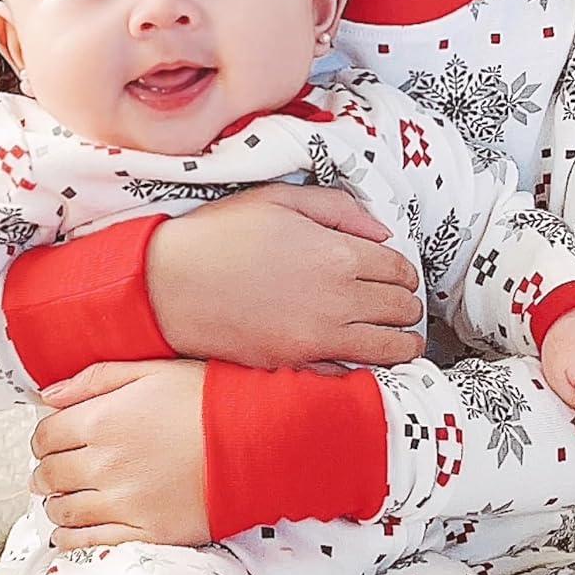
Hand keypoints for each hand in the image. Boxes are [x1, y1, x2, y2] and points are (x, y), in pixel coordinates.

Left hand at [30, 361, 209, 548]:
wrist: (257, 440)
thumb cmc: (210, 401)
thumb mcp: (153, 371)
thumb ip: (96, 379)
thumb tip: (50, 394)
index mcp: (103, 421)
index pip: (46, 435)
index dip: (43, 437)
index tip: (51, 440)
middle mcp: (105, 465)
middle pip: (50, 475)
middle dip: (45, 472)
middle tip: (51, 471)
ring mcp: (124, 504)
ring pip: (64, 512)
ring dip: (56, 505)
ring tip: (63, 498)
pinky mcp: (146, 533)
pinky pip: (91, 542)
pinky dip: (71, 539)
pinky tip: (70, 532)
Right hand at [148, 184, 424, 368]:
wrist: (167, 284)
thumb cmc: (219, 235)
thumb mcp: (280, 199)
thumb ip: (339, 209)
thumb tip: (382, 231)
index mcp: (338, 254)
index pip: (401, 269)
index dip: (405, 271)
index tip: (398, 274)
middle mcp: (338, 300)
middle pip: (402, 309)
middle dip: (407, 305)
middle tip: (400, 304)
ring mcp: (319, 338)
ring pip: (390, 349)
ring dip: (401, 342)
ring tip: (399, 338)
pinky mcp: (296, 364)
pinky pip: (351, 374)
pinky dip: (363, 368)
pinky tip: (358, 357)